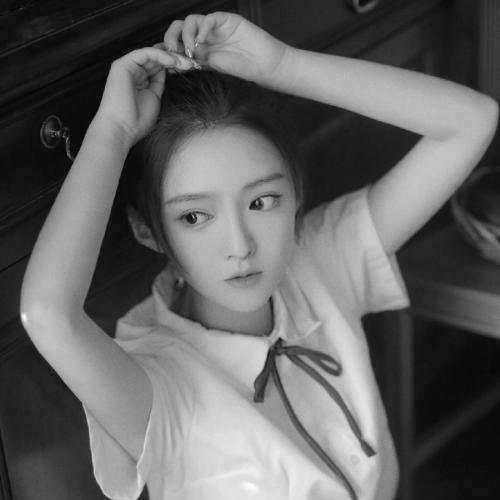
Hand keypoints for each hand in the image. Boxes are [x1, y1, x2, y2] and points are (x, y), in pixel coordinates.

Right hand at [95, 47, 197, 146]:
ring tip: (186, 62)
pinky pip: (144, 53)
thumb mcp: (155, 99)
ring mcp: (127, 68)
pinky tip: (173, 61)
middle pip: (157, 59)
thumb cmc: (137, 121)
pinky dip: (160, 55)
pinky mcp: (122, 65)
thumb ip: (160, 85)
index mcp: (140, 81)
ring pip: (152, 54)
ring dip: (171, 56)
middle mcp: (133, 73)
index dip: (176, 66)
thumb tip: (171, 72)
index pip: (160, 68)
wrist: (122, 129)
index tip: (191, 69)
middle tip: (193, 63)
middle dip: (176, 59)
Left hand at [163, 12, 289, 85]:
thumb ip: (195, 62)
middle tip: (174, 51)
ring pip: (190, 21)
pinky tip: (202, 41)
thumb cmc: (243, 69)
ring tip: (192, 49)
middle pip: (179, 28)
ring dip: (186, 35)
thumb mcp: (213, 67)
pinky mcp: (225, 20)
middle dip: (171, 37)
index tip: (164, 58)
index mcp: (200, 48)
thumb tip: (173, 64)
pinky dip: (202, 28)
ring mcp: (214, 27)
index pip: (178, 42)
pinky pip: (208, 18)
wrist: (263, 65)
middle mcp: (204, 36)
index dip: (168, 46)